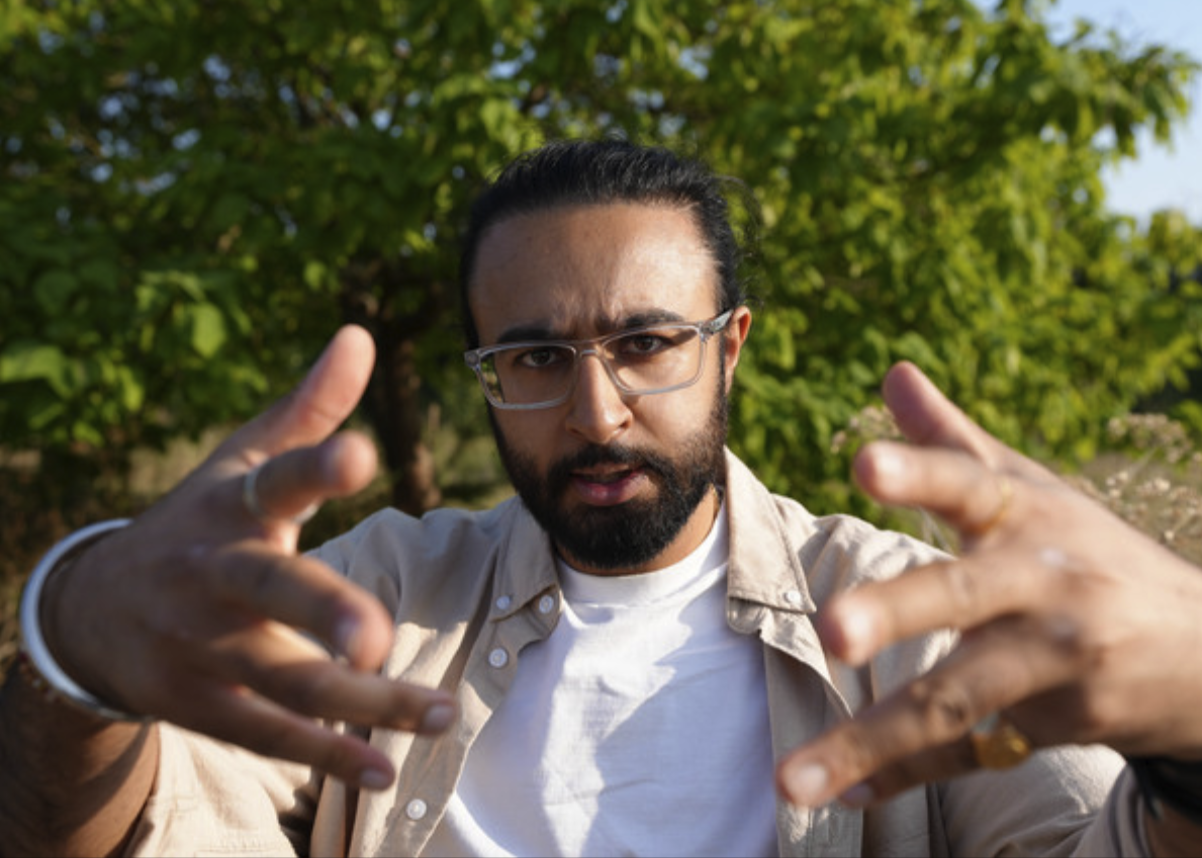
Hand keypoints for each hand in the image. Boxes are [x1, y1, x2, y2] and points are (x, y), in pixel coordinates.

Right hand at [46, 325, 455, 789]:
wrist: (95, 612)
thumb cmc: (196, 522)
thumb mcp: (240, 462)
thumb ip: (309, 411)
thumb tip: (360, 335)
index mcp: (231, 507)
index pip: (277, 480)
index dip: (316, 466)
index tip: (361, 456)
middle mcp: (217, 577)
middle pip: (272, 593)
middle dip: (322, 613)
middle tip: (375, 638)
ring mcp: (207, 648)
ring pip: (289, 679)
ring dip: (364, 703)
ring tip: (439, 714)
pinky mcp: (207, 705)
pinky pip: (273, 735)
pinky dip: (327, 756)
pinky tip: (384, 768)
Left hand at [777, 361, 1201, 808]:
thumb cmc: (1089, 554)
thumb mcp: (1033, 490)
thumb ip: (952, 440)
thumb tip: (891, 372)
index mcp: (1026, 512)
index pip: (969, 483)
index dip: (919, 471)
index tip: (864, 462)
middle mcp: (1043, 581)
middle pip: (961, 596)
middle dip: (897, 613)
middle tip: (832, 631)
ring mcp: (1056, 658)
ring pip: (956, 699)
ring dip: (870, 740)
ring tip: (790, 780)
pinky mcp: (1061, 721)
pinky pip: (971, 752)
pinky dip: (903, 775)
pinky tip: (841, 793)